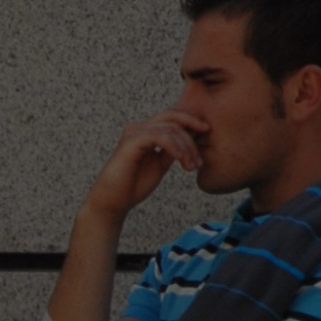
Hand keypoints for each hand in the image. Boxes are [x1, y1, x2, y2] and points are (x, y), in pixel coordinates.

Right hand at [84, 110, 200, 221]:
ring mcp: (134, 133)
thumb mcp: (160, 164)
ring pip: (170, 128)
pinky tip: (182, 160)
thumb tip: (192, 140)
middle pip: (174, 119)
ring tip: (192, 166)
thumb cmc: (133, 186)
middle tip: (200, 159)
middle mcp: (138, 128)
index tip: (207, 136)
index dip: (192, 123)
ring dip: (186, 147)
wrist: (112, 202)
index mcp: (145, 131)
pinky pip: (159, 136)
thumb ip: (173, 150)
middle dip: (193, 133)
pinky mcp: (131, 142)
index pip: (173, 118)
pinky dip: (174, 147)